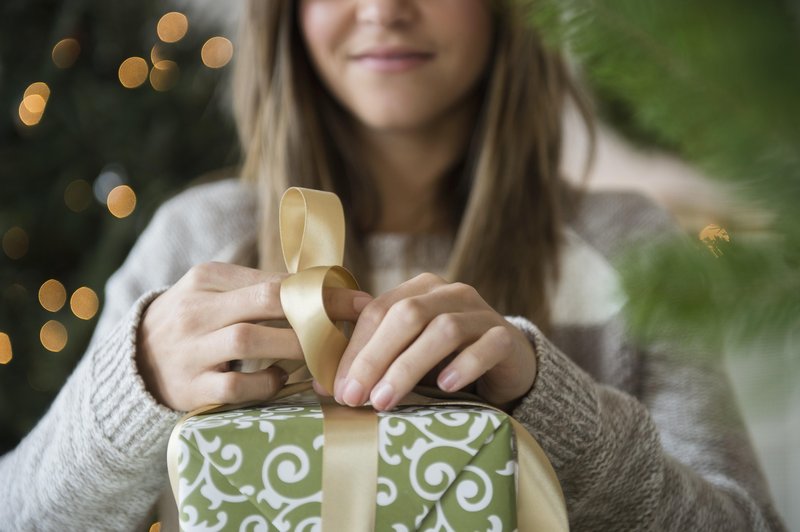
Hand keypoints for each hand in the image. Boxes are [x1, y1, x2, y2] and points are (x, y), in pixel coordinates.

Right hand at [137, 262, 367, 410]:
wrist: (134, 362)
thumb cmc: (192, 321)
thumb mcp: (214, 291)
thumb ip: (258, 286)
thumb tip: (321, 285)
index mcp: (207, 278)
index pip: (275, 280)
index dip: (321, 290)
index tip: (358, 300)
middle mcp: (196, 309)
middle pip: (267, 301)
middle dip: (317, 311)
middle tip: (352, 325)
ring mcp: (191, 349)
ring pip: (251, 340)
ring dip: (295, 347)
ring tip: (321, 353)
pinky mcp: (190, 388)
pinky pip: (236, 384)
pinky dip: (265, 382)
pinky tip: (281, 378)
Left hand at [331, 273, 536, 410]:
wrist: (507, 363)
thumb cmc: (447, 359)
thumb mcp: (407, 352)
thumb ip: (372, 358)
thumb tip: (322, 385)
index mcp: (419, 290)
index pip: (378, 310)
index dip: (354, 348)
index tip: (336, 388)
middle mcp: (450, 292)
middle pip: (407, 315)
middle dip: (375, 357)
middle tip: (354, 397)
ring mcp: (481, 312)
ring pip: (443, 329)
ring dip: (409, 366)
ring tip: (385, 401)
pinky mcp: (507, 337)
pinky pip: (487, 345)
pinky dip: (465, 365)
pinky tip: (445, 387)